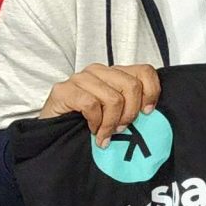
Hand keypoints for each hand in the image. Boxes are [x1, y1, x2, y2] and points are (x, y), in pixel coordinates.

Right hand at [40, 63, 161, 140]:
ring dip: (111, 123)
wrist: (52, 134)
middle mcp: (98, 71)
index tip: (147, 113)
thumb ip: (132, 107)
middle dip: (130, 113)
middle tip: (121, 129)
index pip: (144, 71)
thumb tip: (152, 113)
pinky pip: (91, 104)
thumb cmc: (87, 124)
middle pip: (131, 85)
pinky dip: (95, 122)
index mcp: (114, 73)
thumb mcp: (116, 114)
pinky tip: (91, 129)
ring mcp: (80, 78)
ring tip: (104, 134)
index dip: (152, 92)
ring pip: (113, 98)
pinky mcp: (63, 90)